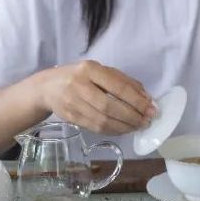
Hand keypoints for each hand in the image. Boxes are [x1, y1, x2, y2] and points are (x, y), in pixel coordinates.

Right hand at [37, 60, 157, 134]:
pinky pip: (96, 128)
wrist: (48, 87)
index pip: (117, 86)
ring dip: (124, 126)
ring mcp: (73, 103)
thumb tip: (147, 98)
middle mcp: (79, 85)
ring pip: (103, 120)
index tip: (151, 108)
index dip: (137, 100)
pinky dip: (113, 130)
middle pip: (110, 106)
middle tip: (146, 121)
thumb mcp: (100, 71)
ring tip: (138, 126)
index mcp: (90, 69)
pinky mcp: (70, 118)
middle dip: (132, 116)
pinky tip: (123, 129)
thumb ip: (123, 81)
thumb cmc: (80, 76)